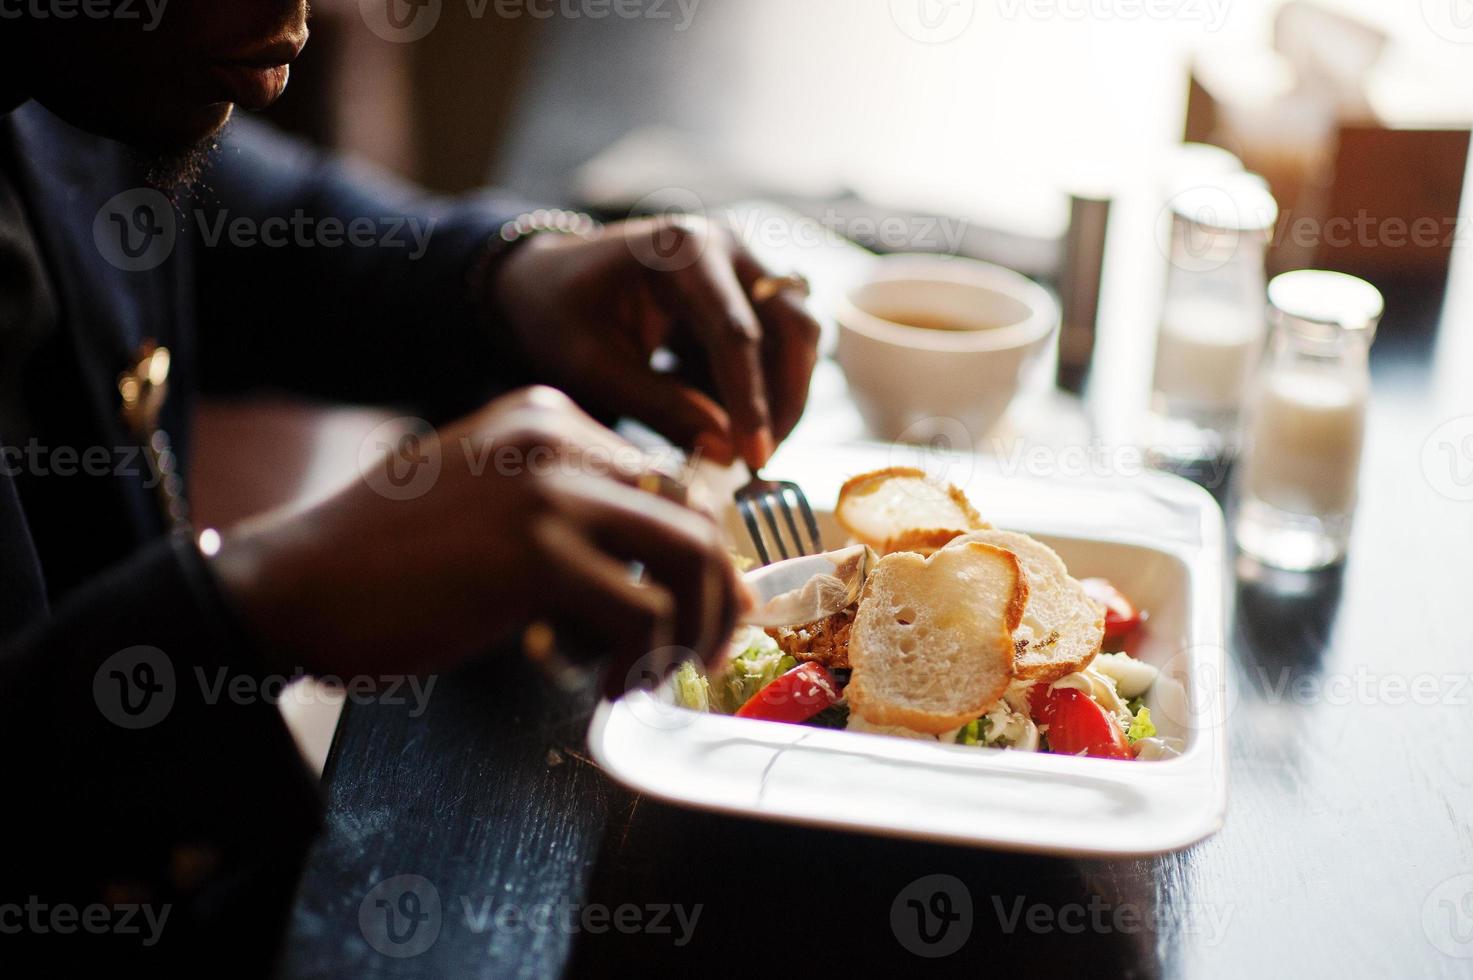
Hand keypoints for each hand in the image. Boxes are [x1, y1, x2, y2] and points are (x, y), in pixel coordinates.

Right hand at [211, 387, 745, 696]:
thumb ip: (569, 515)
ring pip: (689, 557)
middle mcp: (557, 438)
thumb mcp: (489, 505)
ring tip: (651, 677)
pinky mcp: (537, 553)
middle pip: (694, 514)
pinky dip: (640, 663)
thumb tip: (663, 573)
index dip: (698, 555)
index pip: (667, 482)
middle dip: (715, 595)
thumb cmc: (388, 562)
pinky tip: (603, 690)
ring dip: (690, 631)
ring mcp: (549, 490)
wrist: (295, 585)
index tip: (700, 610)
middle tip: (698, 655)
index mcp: (547, 418)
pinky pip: (644, 613)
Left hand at [490, 216, 820, 469]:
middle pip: (791, 325)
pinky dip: (762, 388)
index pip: (736, 332)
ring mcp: (742, 266)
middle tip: (761, 460)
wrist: (545, 282)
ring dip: (782, 395)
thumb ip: (659, 407)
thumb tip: (726, 453)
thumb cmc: (558, 315)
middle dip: (784, 399)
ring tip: (744, 445)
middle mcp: (726, 246)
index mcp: (682, 250)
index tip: (755, 458)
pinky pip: (778, 346)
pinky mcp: (747, 294)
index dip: (750, 401)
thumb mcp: (593, 367)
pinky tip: (724, 417)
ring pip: (797, 336)